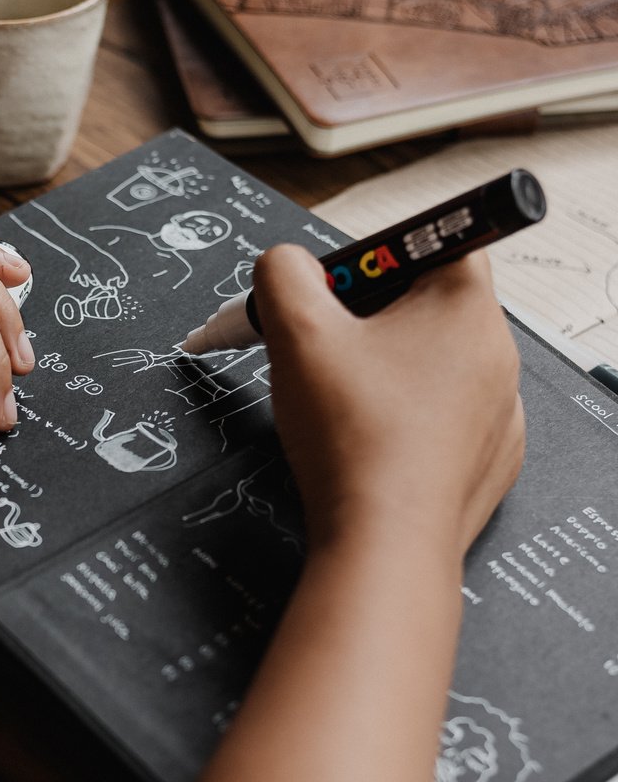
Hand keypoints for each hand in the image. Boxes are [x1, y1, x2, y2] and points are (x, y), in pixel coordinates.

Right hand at [252, 244, 523, 561]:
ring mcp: (499, 411)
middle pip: (426, 306)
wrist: (385, 542)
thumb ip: (282, 274)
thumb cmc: (355, 440)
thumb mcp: (296, 333)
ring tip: (342, 405)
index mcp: (466, 305)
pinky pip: (443, 419)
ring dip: (385, 373)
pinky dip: (406, 422)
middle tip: (325, 349)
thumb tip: (284, 264)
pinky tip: (369, 442)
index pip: (435, 240)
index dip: (378, 256)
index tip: (340, 288)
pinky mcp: (488, 458)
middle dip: (369, 320)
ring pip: (432, 366)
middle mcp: (498, 353)